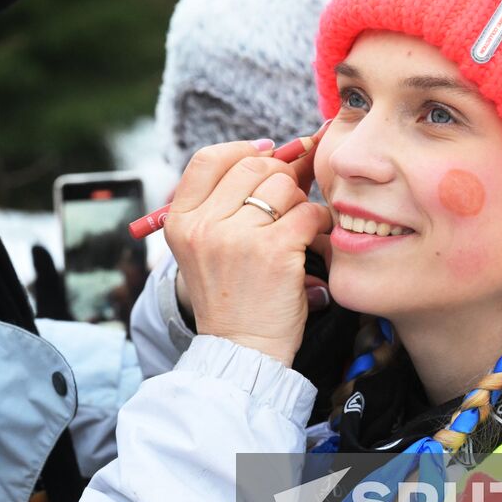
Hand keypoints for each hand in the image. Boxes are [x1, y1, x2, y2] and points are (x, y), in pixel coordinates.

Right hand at [165, 140, 332, 365]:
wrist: (242, 351)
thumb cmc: (234, 297)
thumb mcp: (210, 247)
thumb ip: (232, 200)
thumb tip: (288, 150)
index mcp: (182, 222)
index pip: (209, 159)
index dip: (242, 150)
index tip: (266, 155)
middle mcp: (204, 226)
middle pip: (252, 166)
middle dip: (279, 175)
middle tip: (290, 196)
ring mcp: (237, 238)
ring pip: (283, 186)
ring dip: (299, 201)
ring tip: (298, 226)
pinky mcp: (274, 251)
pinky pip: (308, 212)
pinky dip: (319, 222)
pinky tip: (313, 239)